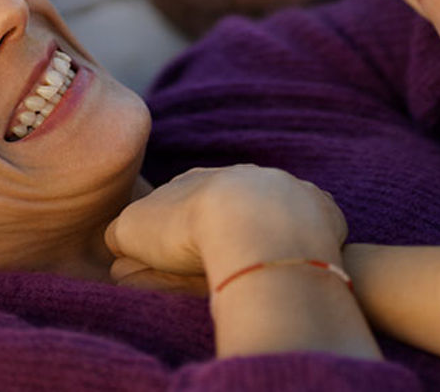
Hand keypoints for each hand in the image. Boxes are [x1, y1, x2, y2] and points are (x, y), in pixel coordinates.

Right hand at [104, 165, 346, 292]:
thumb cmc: (185, 228)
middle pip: (230, 204)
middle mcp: (240, 177)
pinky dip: (305, 239)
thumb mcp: (130, 231)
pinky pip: (312, 223)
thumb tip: (119, 244)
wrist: (252, 222)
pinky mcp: (320, 210)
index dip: (179, 227)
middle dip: (226, 226)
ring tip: (263, 262)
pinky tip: (298, 258)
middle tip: (223, 259)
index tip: (179, 251)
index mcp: (194, 181)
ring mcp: (283, 189)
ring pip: (273, 210)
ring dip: (267, 231)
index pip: (183, 201)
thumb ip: (122, 234)